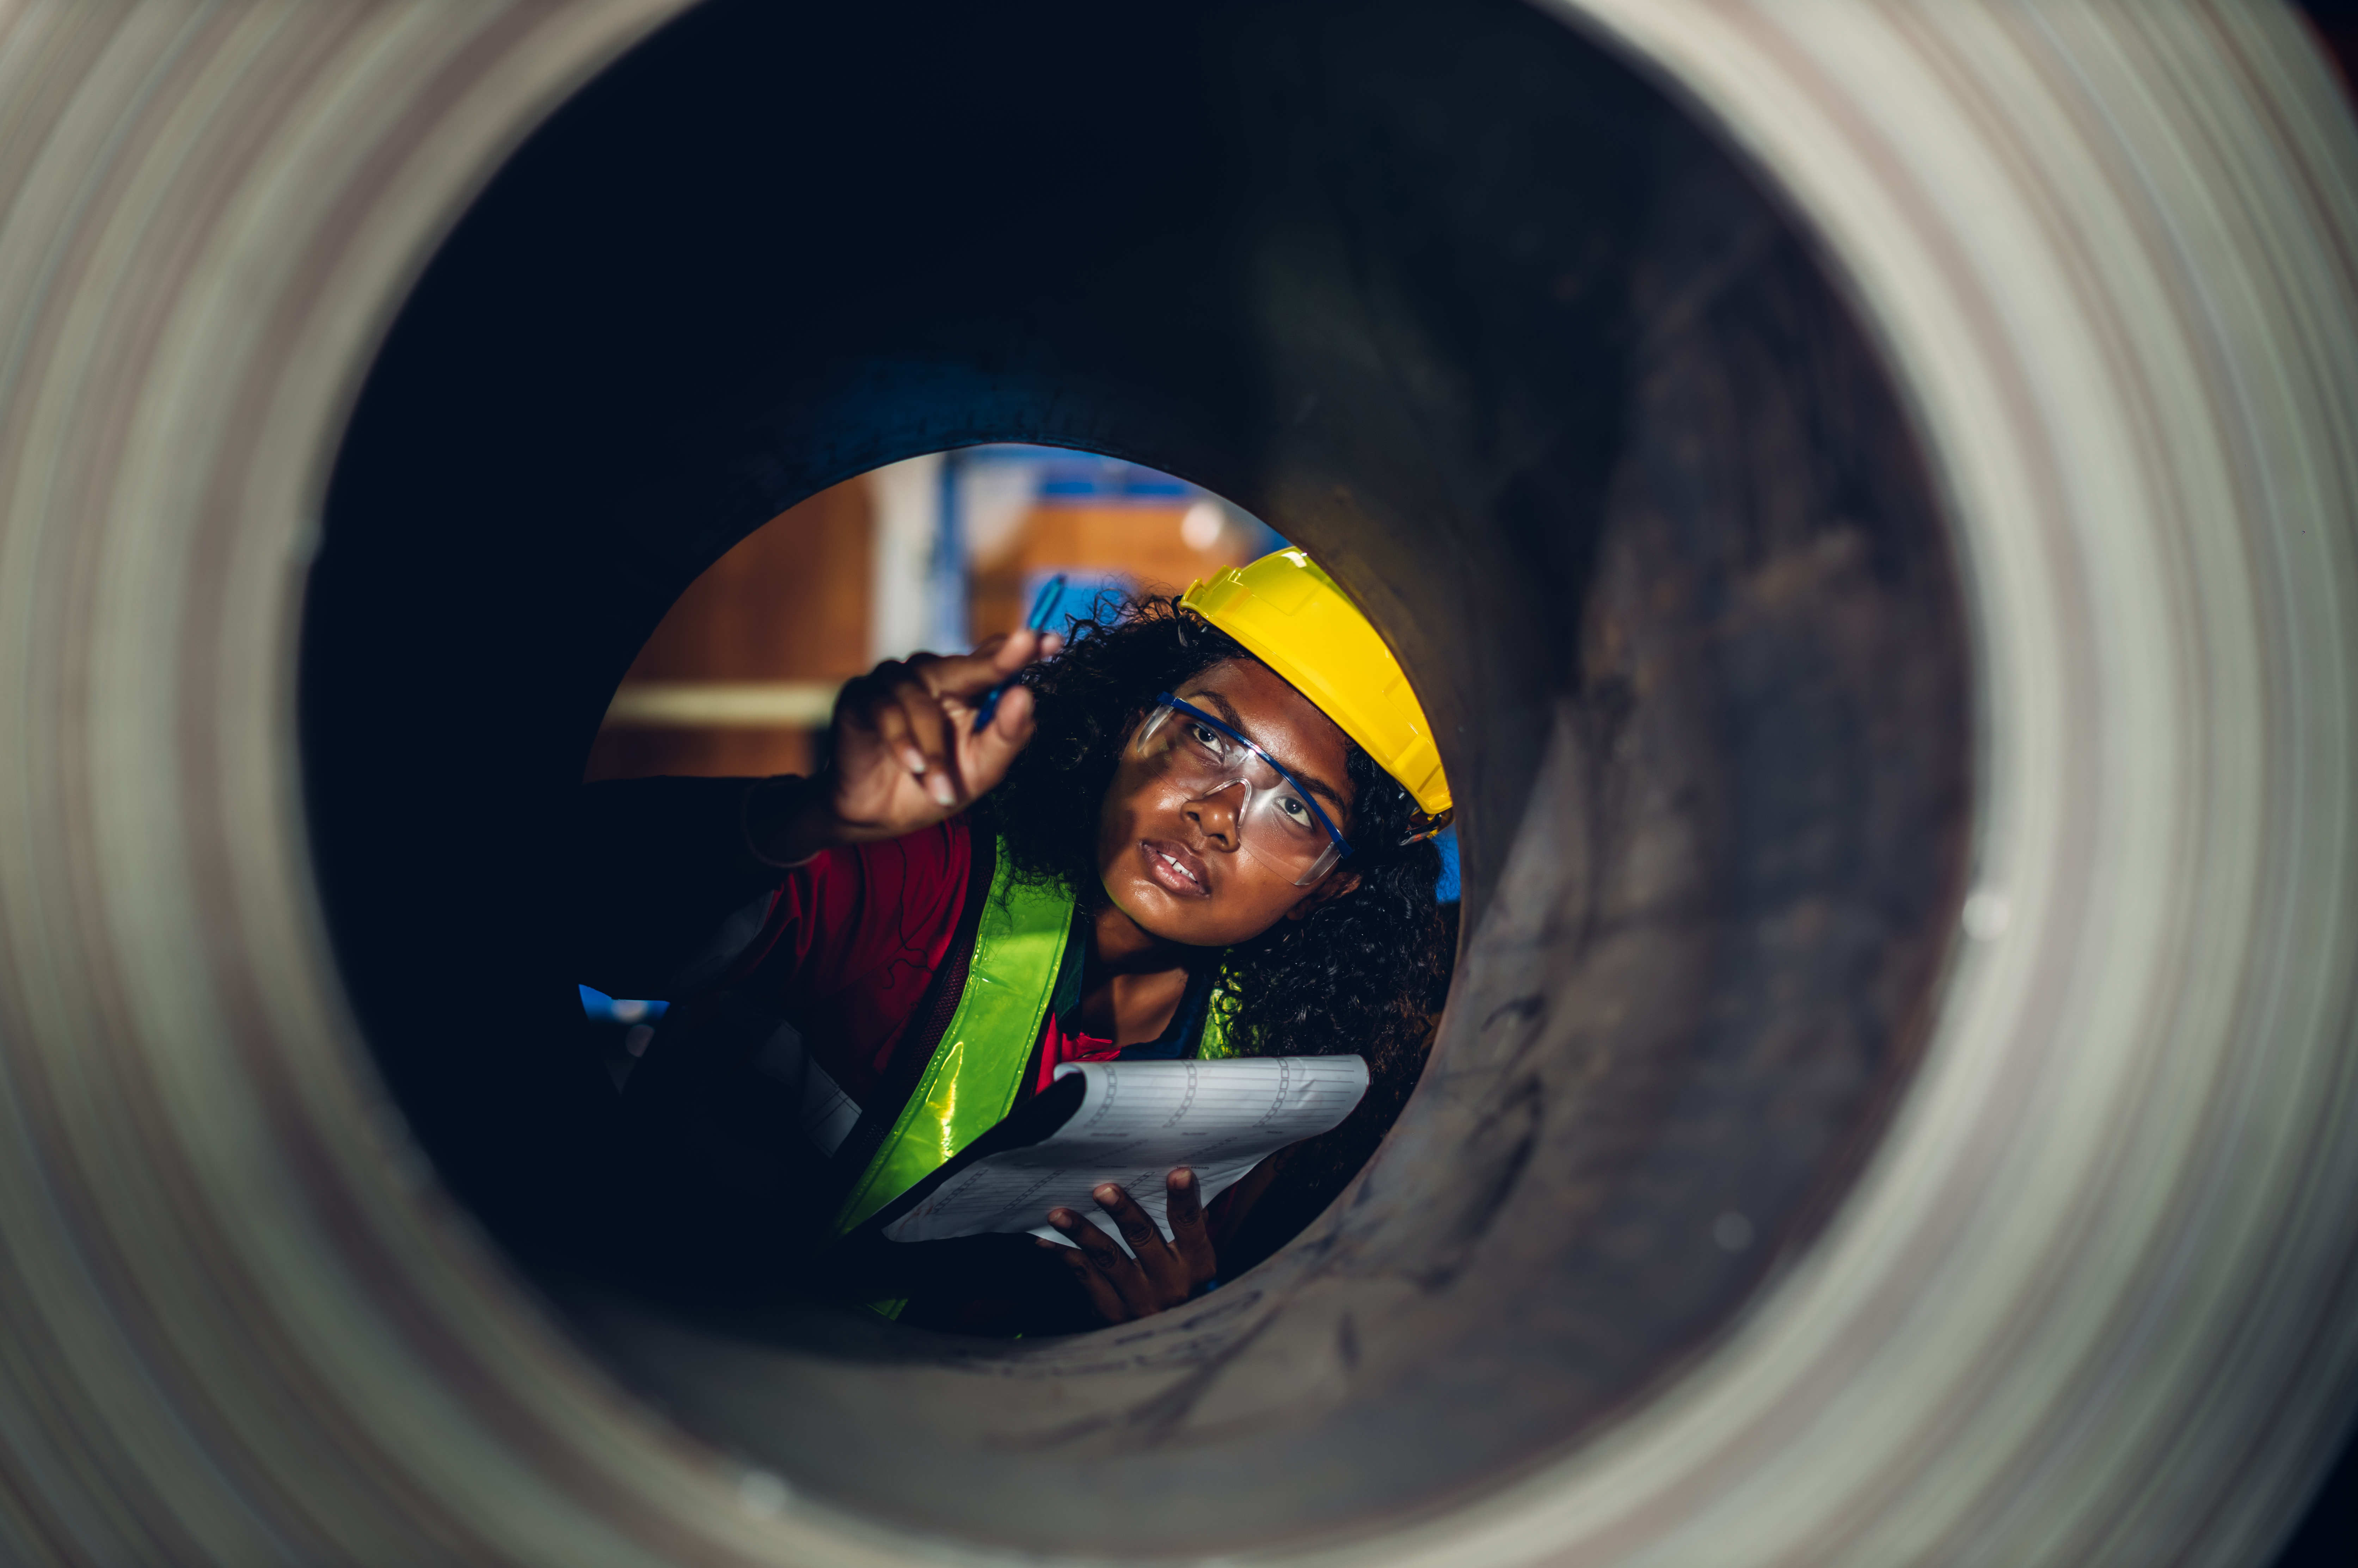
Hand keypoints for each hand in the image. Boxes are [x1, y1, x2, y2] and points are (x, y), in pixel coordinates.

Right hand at [747, 628, 1060, 863]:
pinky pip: (886, 709)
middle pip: (965, 665)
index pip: (996, 661)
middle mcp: (934, 676)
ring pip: (923, 698)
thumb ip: (1007, 736)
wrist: (877, 816)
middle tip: (1025, 646)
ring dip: (934, 749)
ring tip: (941, 788)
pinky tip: (912, 766)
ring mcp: (896, 681)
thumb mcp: (981, 771)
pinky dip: (902, 741)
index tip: (1053, 640)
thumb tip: (1026, 696)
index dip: (1023, 650)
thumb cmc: (935, 787)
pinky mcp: (862, 695)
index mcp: (969, 689)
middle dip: (995, 663)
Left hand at [1040, 1169, 1216, 1323]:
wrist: (1165, 1337)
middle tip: (1102, 1190)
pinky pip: (1084, 1276)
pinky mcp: (1111, 1311)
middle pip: (1143, 1238)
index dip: (1184, 1199)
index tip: (1178, 1173)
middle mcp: (1170, 1283)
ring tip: (1058, 1214)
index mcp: (1196, 1263)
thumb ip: (1190, 1221)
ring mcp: (1138, 1300)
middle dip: (1122, 1212)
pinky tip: (1046, 1239)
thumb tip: (1182, 1176)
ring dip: (1082, 1232)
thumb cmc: (1178, 1282)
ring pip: (1107, 1257)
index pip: (1190, 1225)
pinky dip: (1064, 1255)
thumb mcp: (1192, 1256)